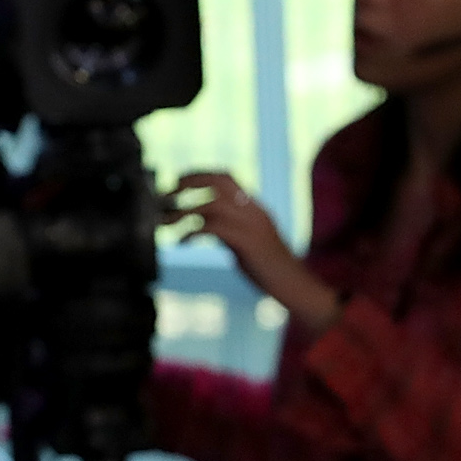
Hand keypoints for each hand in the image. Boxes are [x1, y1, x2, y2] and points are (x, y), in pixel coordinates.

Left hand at [161, 171, 341, 332]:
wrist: (295, 286)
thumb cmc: (268, 268)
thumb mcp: (245, 241)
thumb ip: (227, 228)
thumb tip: (201, 224)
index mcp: (253, 207)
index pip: (225, 177)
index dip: (199, 174)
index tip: (177, 180)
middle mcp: (253, 210)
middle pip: (218, 181)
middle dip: (189, 182)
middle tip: (166, 193)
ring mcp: (252, 225)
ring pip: (211, 204)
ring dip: (183, 211)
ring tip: (165, 222)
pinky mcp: (248, 243)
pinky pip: (213, 229)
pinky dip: (192, 233)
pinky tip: (182, 243)